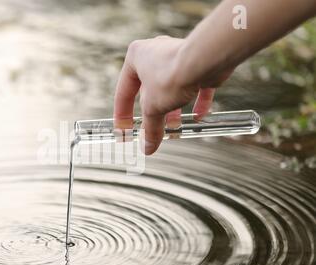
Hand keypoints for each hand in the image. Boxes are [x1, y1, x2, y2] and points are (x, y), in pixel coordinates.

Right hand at [113, 36, 231, 154]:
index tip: (125, 130)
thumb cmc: (171, 75)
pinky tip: (199, 115)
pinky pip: (196, 85)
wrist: (204, 62)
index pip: (124, 92)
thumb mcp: (153, 109)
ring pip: (172, 87)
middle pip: (149, 91)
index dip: (123, 115)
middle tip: (152, 130)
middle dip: (152, 113)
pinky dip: (197, 101)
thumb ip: (150, 129)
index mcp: (135, 57)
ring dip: (173, 109)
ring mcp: (177, 56)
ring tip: (175, 126)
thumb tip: (148, 147)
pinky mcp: (199, 63)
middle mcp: (155, 53)